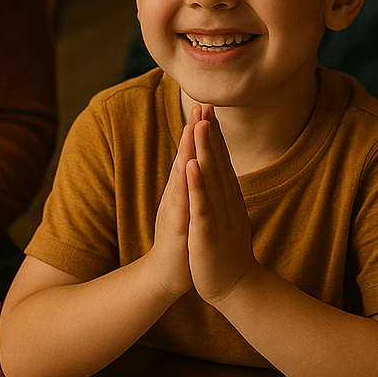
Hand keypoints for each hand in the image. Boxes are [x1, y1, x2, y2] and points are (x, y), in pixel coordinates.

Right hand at [148, 122, 194, 298]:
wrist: (169, 273)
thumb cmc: (182, 238)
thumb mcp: (190, 206)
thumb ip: (191, 184)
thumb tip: (196, 162)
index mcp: (185, 189)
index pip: (193, 154)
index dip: (201, 131)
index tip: (208, 105)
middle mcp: (178, 194)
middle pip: (185, 157)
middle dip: (194, 130)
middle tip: (200, 103)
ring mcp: (176, 209)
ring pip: (182, 175)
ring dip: (187, 150)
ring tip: (193, 126)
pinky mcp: (178, 228)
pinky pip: (182, 203)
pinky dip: (186, 185)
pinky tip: (188, 167)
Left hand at [185, 107, 255, 304]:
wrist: (236, 287)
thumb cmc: (226, 250)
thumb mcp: (226, 214)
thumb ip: (224, 192)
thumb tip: (222, 170)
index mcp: (228, 197)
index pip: (221, 159)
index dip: (215, 133)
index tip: (209, 107)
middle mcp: (226, 202)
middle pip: (218, 162)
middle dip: (210, 133)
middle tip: (206, 104)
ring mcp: (218, 217)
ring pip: (211, 179)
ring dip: (206, 152)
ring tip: (200, 126)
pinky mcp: (208, 234)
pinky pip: (202, 207)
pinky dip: (197, 186)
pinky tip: (191, 167)